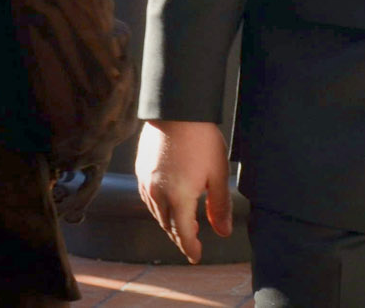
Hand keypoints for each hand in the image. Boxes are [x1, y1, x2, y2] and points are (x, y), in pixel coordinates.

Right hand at [135, 119, 231, 262]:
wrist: (176, 108)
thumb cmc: (200, 138)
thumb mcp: (218, 172)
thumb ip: (220, 205)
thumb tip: (223, 231)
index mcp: (178, 198)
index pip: (183, 234)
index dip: (190, 248)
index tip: (196, 256)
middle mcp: (158, 194)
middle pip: (168, 226)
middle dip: (180, 236)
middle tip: (191, 240)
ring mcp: (146, 182)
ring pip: (156, 214)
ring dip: (169, 222)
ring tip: (181, 222)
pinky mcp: (141, 170)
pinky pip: (148, 198)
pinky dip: (158, 206)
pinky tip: (167, 201)